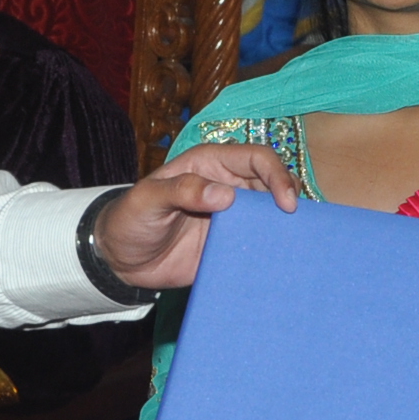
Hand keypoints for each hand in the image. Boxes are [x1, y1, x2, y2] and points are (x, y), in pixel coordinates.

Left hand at [90, 143, 300, 289]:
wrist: (119, 260)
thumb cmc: (129, 218)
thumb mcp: (147, 199)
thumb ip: (182, 191)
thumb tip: (226, 195)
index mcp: (211, 165)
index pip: (256, 159)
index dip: (277, 175)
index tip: (285, 202)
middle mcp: (228, 187)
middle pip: (273, 185)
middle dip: (290, 199)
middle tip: (298, 224)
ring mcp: (232, 219)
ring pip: (271, 215)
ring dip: (287, 226)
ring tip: (299, 242)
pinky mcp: (231, 246)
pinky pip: (259, 245)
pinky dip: (273, 250)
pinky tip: (284, 260)